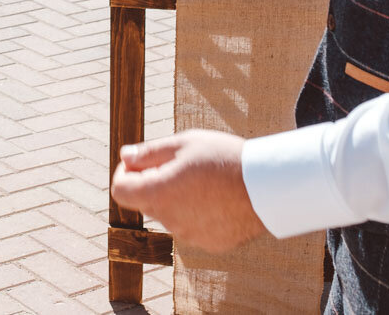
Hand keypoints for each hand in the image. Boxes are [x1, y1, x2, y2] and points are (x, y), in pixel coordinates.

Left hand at [111, 130, 268, 252]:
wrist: (268, 186)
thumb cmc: (224, 158)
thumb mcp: (183, 144)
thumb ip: (149, 152)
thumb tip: (125, 156)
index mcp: (158, 194)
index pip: (120, 191)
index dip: (125, 174)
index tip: (141, 163)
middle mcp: (170, 220)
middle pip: (146, 201)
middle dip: (155, 183)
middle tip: (182, 165)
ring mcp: (191, 235)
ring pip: (171, 214)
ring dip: (177, 199)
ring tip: (206, 180)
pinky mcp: (211, 243)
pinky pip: (193, 227)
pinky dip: (198, 213)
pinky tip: (219, 198)